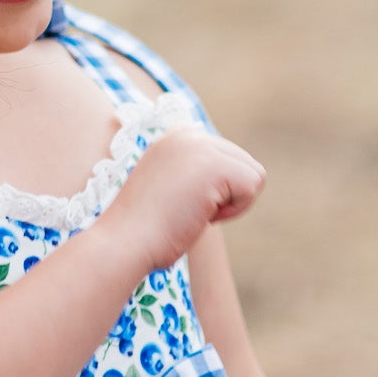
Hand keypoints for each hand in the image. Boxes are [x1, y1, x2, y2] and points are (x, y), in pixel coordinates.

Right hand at [104, 124, 266, 275]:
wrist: (124, 242)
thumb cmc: (144, 229)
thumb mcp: (171, 188)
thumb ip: (197, 175)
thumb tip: (236, 179)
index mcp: (177, 137)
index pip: (229, 160)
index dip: (215, 192)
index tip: (181, 204)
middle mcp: (189, 134)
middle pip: (245, 164)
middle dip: (227, 196)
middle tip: (188, 211)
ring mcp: (201, 146)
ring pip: (253, 175)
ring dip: (232, 203)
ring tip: (194, 211)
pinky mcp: (213, 165)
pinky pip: (252, 186)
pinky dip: (234, 210)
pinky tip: (201, 215)